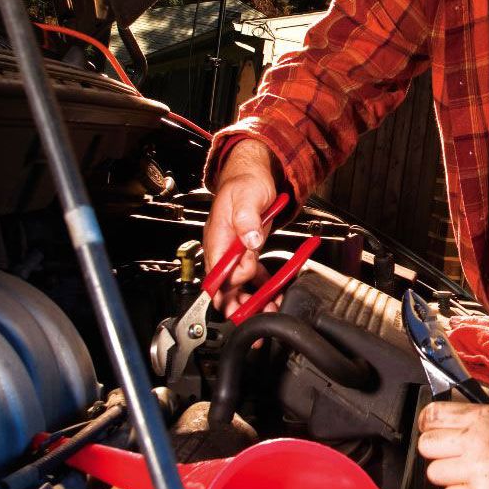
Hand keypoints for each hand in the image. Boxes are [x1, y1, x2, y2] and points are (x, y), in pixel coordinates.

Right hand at [203, 139, 279, 310]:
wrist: (252, 173)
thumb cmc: (245, 182)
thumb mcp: (248, 196)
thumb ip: (247, 219)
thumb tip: (248, 239)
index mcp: (217, 237)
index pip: (215, 272)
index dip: (228, 287)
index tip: (245, 291)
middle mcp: (223, 248)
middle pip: (225, 286)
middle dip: (239, 304)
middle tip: (257, 316)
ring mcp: (235, 251)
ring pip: (238, 285)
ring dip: (252, 299)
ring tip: (269, 309)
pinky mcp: (246, 251)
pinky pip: (251, 275)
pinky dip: (261, 286)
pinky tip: (272, 293)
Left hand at [416, 401, 488, 488]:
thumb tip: (466, 418)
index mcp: (484, 417)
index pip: (432, 415)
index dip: (428, 425)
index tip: (433, 432)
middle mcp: (475, 439)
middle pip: (426, 444)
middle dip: (436, 453)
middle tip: (453, 459)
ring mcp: (476, 469)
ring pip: (433, 473)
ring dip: (448, 478)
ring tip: (470, 478)